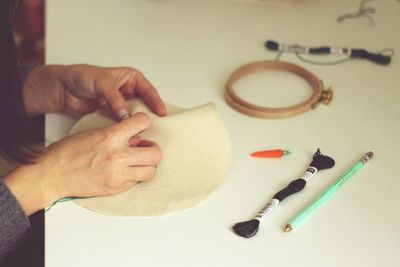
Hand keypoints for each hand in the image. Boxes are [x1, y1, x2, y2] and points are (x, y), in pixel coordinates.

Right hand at [3, 113, 161, 215]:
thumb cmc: (67, 153)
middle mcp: (118, 156)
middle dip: (152, 149)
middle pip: (156, 153)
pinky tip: (124, 172)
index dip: (143, 122)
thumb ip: (117, 134)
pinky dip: (134, 176)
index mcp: (110, 136)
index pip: (143, 122)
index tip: (140, 126)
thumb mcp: (93, 133)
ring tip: (136, 162)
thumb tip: (135, 137)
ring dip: (146, 165)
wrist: (52, 175)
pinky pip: (136, 182)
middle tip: (144, 148)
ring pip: (151, 171)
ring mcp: (118, 175)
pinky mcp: (116, 188)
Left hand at [23, 64, 166, 119]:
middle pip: (145, 105)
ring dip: (137, 124)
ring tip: (144, 133)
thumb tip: (125, 114)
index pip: (149, 91)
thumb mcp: (101, 83)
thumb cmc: (81, 77)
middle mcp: (129, 91)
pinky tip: (129, 135)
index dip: (156, 102)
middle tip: (155, 127)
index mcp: (131, 78)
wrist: (63, 89)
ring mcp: (122, 104)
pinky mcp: (114, 115)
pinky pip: (123, 123)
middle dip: (149, 115)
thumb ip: (114, 99)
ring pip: (135, 116)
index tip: (161, 113)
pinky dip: (126, 128)